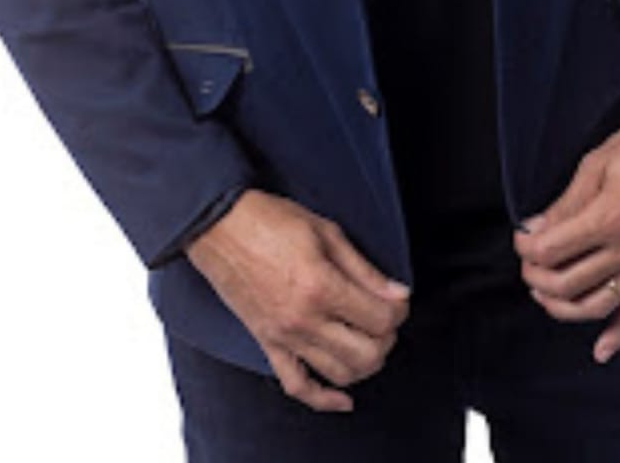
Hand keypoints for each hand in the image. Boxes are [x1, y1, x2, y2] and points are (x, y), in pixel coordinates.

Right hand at [185, 189, 411, 411]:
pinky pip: (297, 386)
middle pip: (367, 353)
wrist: (220, 226)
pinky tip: (343, 398)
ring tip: (368, 341)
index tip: (398, 299)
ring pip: (339, 374)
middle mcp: (304, 319)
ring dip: (365, 364)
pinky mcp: (268, 344)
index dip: (399, 310)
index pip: (380, 318)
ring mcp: (284, 337)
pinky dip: (324, 399)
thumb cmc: (270, 220)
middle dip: (386, 339)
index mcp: (321, 286)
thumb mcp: (326, 231)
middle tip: (385, 318)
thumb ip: (364, 269)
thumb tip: (397, 293)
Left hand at [513, 114, 619, 363]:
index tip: (522, 235)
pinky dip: (618, 335)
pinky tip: (600, 351)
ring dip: (563, 308)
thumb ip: (566, 203)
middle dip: (537, 276)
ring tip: (544, 293)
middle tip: (528, 261)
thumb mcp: (598, 163)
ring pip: (596, 306)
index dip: (527, 245)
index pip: (551, 250)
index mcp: (609, 219)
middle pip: (567, 283)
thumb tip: (537, 229)